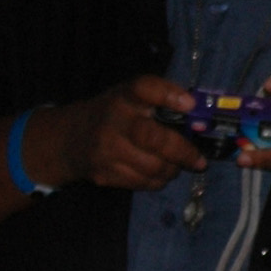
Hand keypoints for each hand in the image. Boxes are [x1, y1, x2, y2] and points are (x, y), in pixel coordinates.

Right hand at [26, 76, 206, 191]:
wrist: (69, 139)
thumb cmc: (114, 114)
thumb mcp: (131, 97)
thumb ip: (162, 100)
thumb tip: (201, 112)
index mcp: (125, 96)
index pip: (145, 88)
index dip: (169, 95)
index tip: (190, 105)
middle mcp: (114, 120)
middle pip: (155, 138)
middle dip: (183, 152)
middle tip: (198, 160)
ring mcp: (107, 149)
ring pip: (153, 167)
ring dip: (173, 169)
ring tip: (177, 165)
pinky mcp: (104, 173)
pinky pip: (143, 182)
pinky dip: (158, 181)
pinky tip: (159, 173)